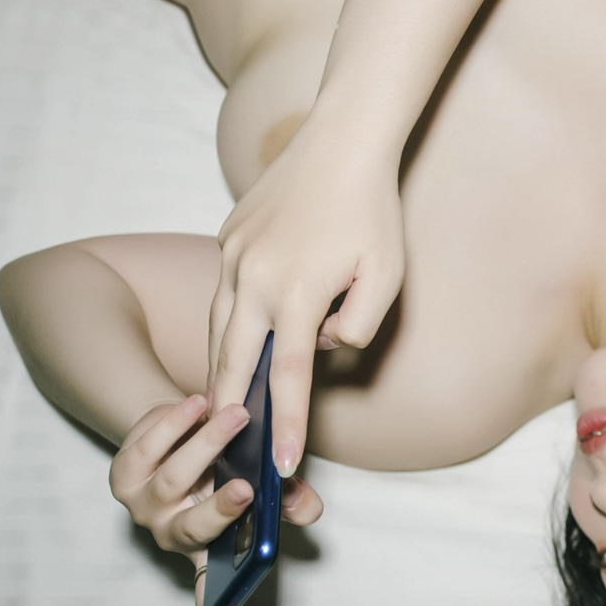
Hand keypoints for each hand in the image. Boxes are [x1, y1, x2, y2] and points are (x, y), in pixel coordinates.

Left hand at [111, 395, 324, 605]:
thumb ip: (284, 501)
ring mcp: (141, 506)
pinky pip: (149, 447)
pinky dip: (177, 424)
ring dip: (205, 445)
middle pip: (192, 530)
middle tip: (245, 487)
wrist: (175, 429)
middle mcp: (170, 536)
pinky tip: (198, 405)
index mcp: (207, 555)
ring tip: (236, 416)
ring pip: (174, 477)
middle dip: (218, 509)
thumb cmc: (227, 467)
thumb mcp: (261, 487)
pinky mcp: (121, 473)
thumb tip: (306, 509)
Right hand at [210, 118, 404, 475]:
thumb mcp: (386, 276)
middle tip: (229, 449)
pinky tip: (241, 336)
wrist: (342, 141)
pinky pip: (226, 290)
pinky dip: (232, 319)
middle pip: (231, 360)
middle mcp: (253, 277)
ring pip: (219, 325)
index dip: (284, 424)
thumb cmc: (373, 211)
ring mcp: (233, 255)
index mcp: (296, 292)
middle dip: (229, 409)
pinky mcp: (227, 237)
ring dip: (224, 365)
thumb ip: (358, 326)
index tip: (281, 464)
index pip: (287, 377)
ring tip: (228, 403)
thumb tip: (322, 347)